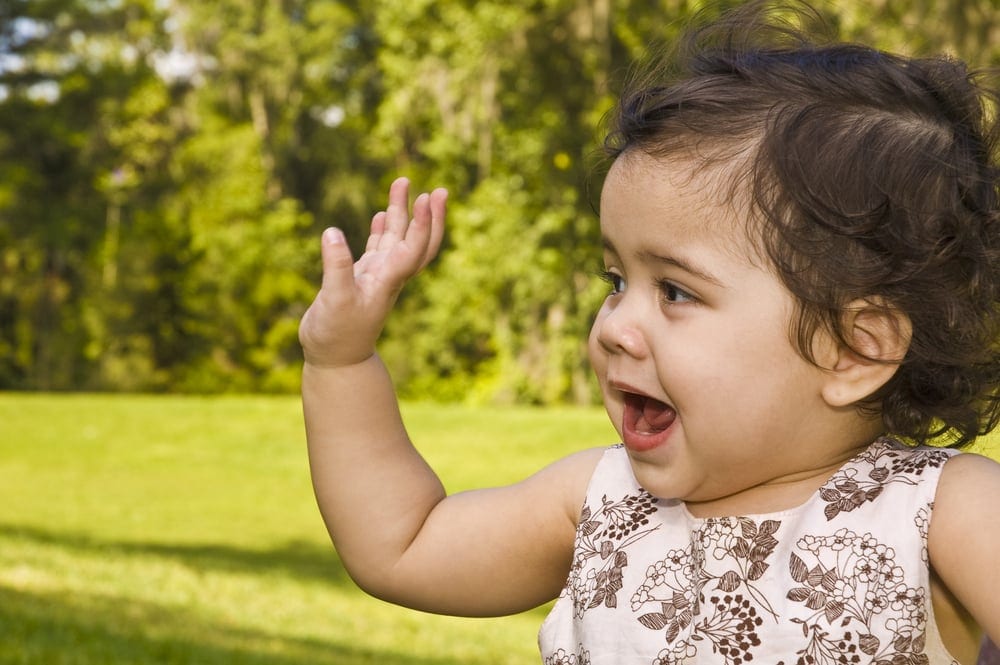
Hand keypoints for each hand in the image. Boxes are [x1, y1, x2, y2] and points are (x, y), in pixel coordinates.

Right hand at [299, 177, 446, 367]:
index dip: (423, 224)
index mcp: (389, 280)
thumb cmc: (336, 335)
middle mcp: (390, 275)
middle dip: (430, 216)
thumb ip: (336, 268)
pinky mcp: (363, 278)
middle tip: (439, 190)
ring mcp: (378, 275)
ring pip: (398, 237)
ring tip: (403, 182)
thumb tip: (332, 233)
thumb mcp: (334, 301)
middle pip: (419, 241)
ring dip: (402, 211)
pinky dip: (383, 229)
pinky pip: (380, 248)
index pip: (414, 248)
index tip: (427, 198)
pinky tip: (382, 214)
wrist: (335, 360)